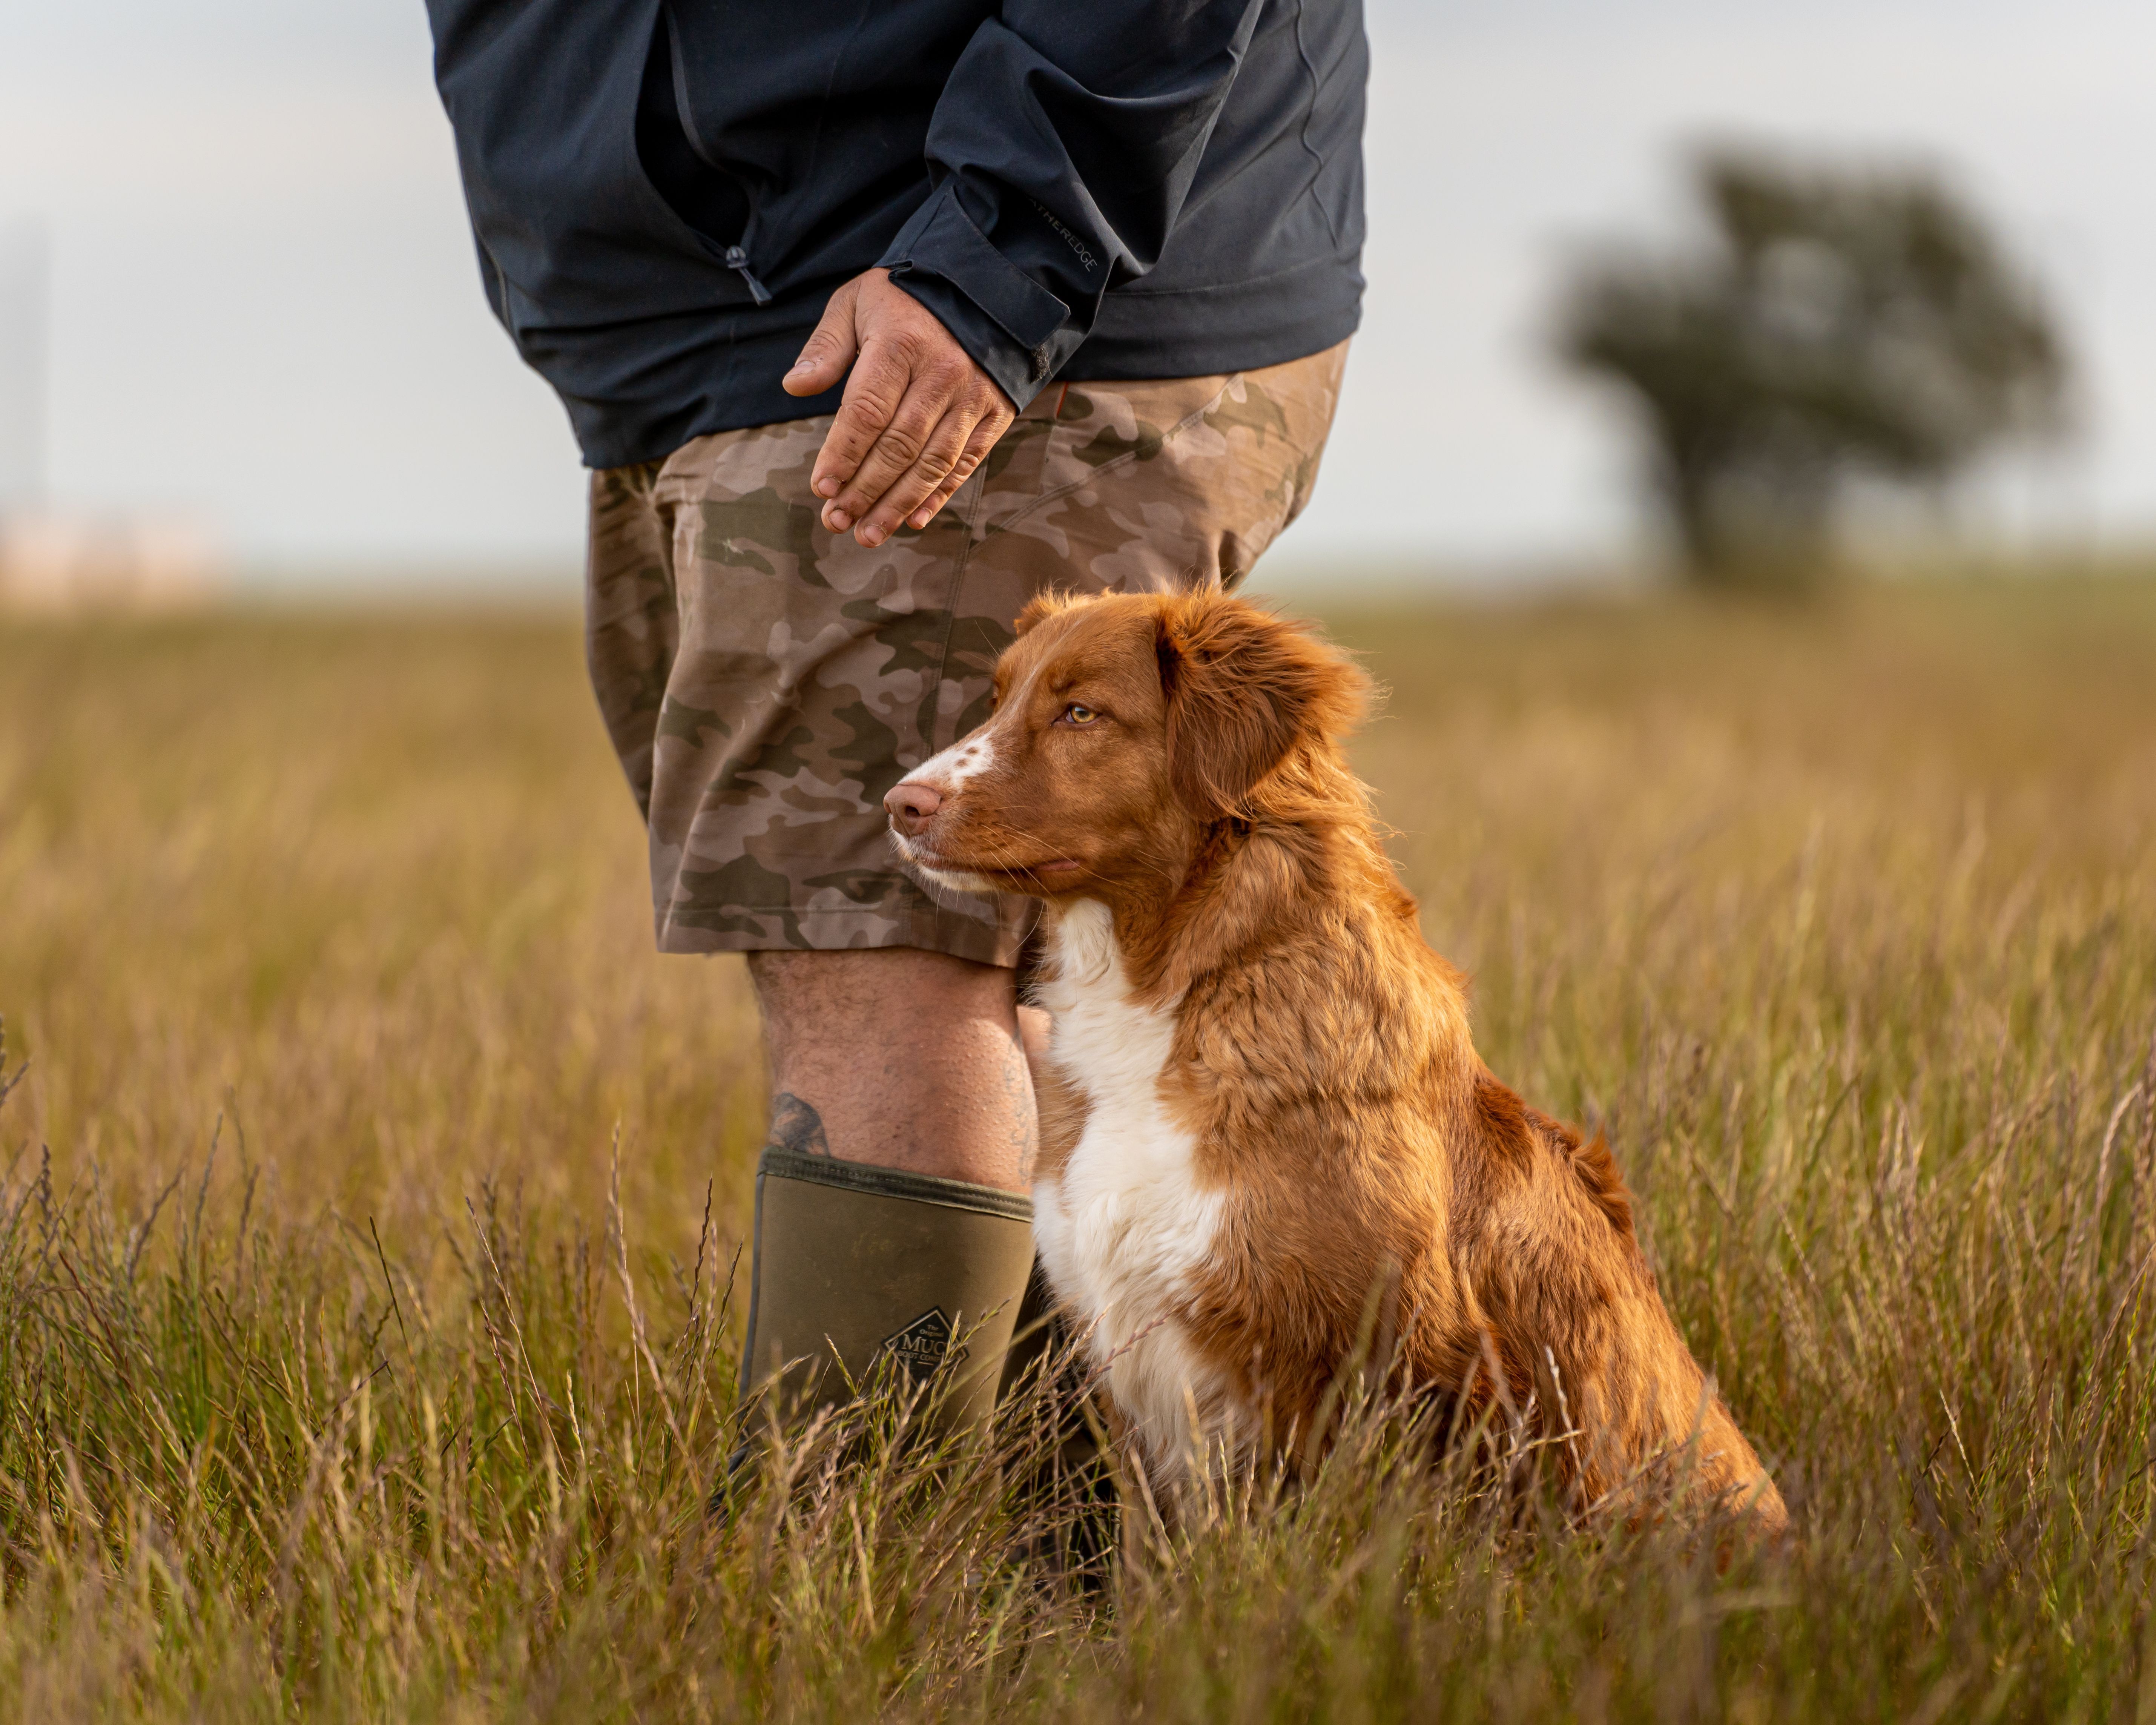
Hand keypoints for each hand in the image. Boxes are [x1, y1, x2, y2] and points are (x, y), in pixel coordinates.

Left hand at [784, 268, 1016, 547]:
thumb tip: (794, 387)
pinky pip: (965, 464)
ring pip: (932, 463)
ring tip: (867, 533)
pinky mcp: (994, 414)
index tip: (821, 487)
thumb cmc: (906, 297)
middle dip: (864, 490)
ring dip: (897, 505)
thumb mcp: (857, 302)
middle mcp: (943, 373)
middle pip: (899, 446)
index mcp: (903, 344)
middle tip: (836, 521)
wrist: (985, 289)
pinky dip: (939, 496)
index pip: (868, 411)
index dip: (843, 454)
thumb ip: (826, 347)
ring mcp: (973, 398)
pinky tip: (913, 520)